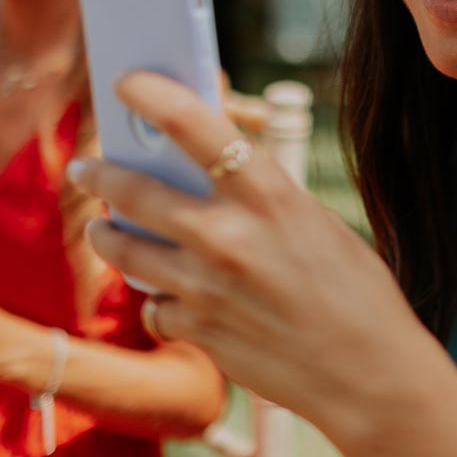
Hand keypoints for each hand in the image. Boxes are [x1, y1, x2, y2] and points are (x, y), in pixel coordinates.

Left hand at [71, 73, 424, 439]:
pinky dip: (162, 300)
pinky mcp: (197, 332)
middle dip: (100, 174)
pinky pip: (155, 305)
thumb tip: (199, 174)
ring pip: (124, 250)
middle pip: (134, 191)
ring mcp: (207, 288)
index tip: (127, 83)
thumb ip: (258, 199)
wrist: (370, 373)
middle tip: (86, 167)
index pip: (198, 126)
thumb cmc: (356, 290)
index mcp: (272, 196)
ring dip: (108, 235)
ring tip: (105, 230)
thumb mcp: (314, 224)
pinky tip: (177, 300)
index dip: (154, 96)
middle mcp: (230, 237)